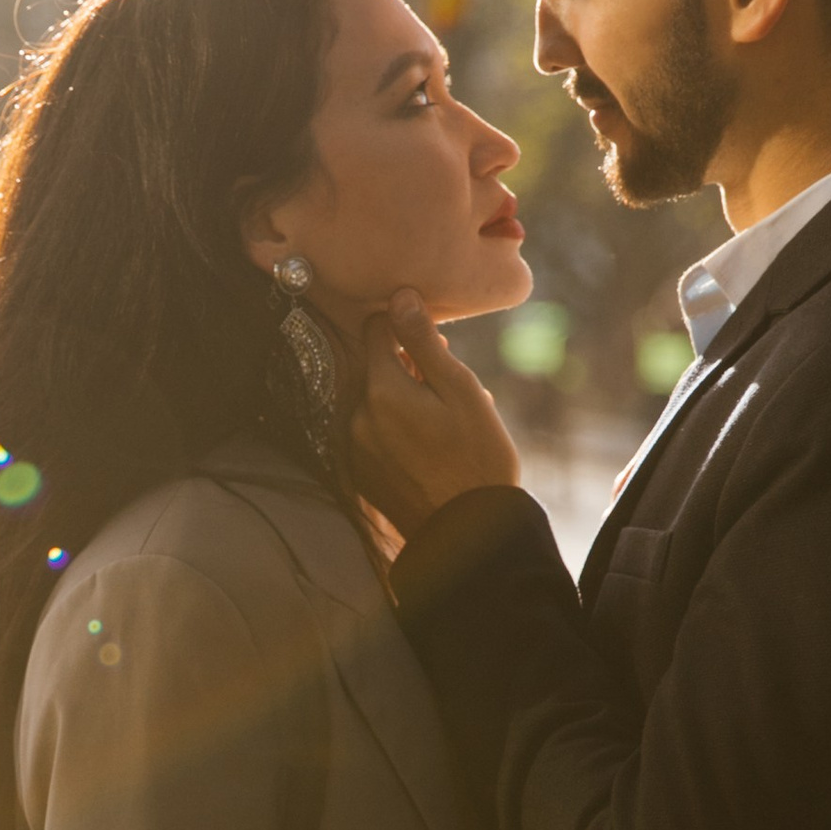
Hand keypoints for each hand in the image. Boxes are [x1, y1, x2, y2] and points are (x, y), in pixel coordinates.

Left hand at [349, 293, 522, 531]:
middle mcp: (357, 415)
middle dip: (407, 367)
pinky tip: (429, 447)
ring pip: (375, 401)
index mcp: (381, 389)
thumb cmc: (476, 458)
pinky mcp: (359, 472)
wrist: (467, 533)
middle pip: (374, 367)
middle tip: (448, 387)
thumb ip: (424, 342)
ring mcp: (354, 446)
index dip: (404, 326)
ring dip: (402, 399)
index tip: (433, 340)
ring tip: (444, 422)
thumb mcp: (460, 391)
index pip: (374, 330)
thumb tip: (399, 296)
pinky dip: (395, 429)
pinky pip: (373, 434)